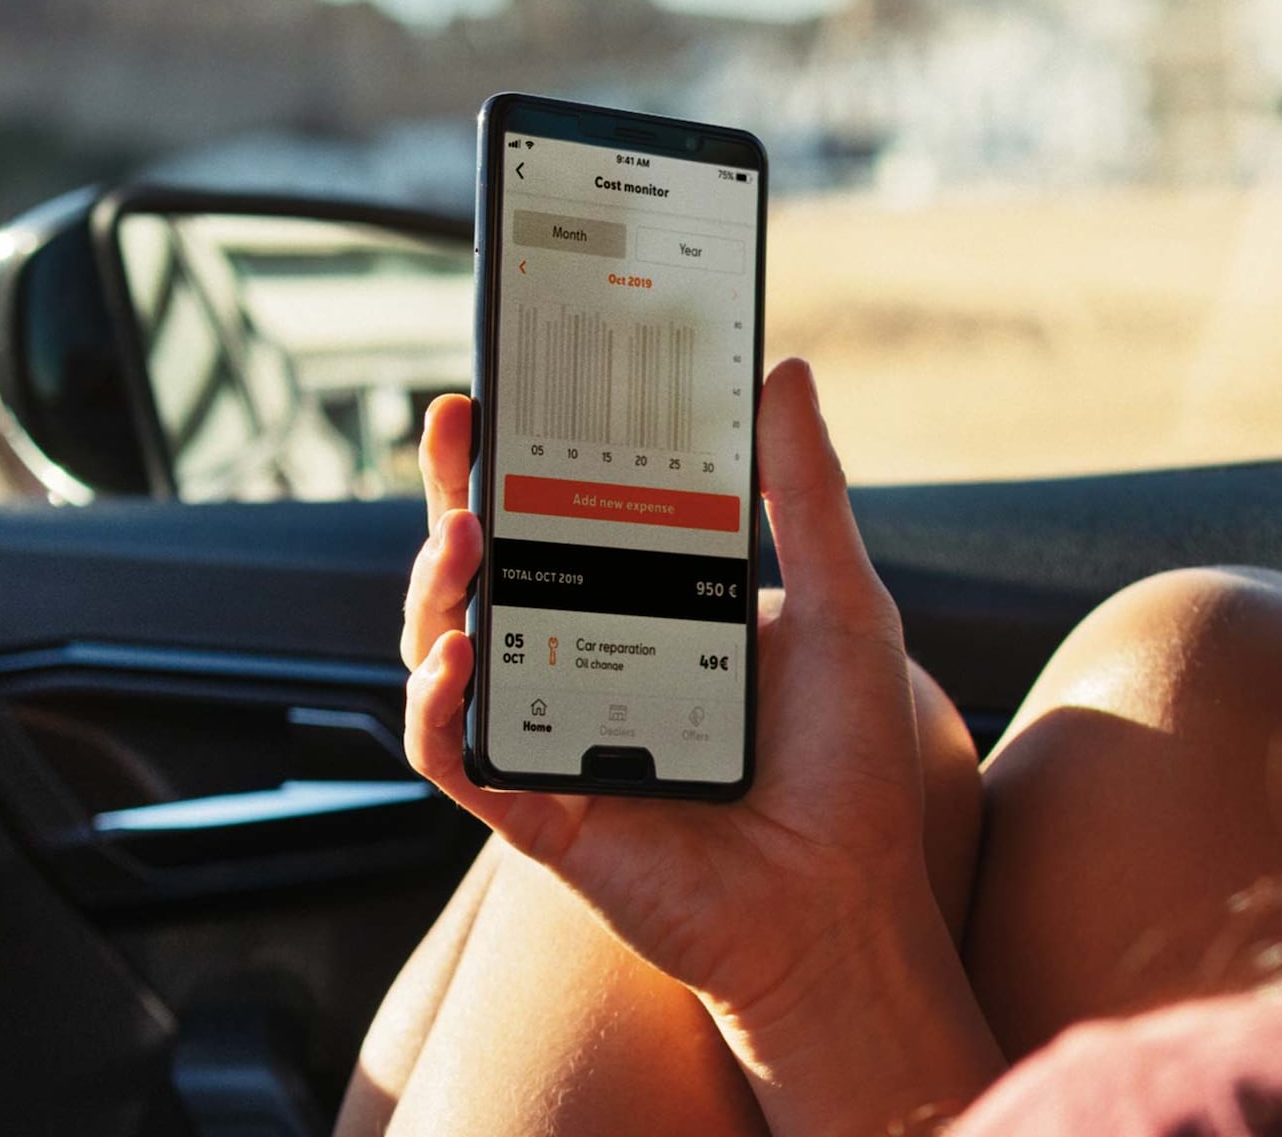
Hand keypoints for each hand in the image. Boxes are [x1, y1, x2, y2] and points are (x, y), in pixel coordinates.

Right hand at [394, 360, 1003, 1132]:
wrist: (844, 907)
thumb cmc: (849, 770)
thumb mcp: (845, 606)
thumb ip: (806, 493)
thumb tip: (783, 374)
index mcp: (649, 613)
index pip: (567, 518)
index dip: (529, 454)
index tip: (517, 382)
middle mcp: (585, 666)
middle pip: (489, 569)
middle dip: (455, 491)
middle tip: (456, 422)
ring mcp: (552, 736)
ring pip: (445, 649)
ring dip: (435, 585)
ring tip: (464, 537)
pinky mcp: (534, 810)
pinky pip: (451, 754)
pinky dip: (432, 706)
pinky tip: (453, 661)